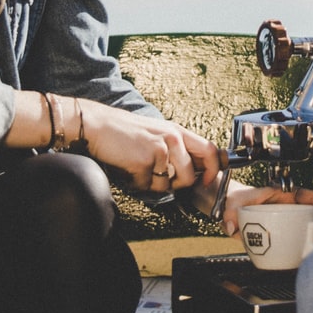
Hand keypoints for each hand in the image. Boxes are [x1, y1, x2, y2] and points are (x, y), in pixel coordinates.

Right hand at [80, 104, 220, 194]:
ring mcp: (159, 150)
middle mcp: (172, 138)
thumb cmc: (125, 132)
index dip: (214, 169)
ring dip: (153, 183)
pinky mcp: (144, 161)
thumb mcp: (158, 133)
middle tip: (161, 176)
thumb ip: (177, 148)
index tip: (207, 179)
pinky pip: (147, 186)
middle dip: (178, 184)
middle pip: (190, 176)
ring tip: (140, 167)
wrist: (98, 126)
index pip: (210, 151)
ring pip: (168, 185)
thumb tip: (196, 168)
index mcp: (178, 131)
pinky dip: (137, 183)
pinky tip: (129, 167)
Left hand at [218, 182, 312, 235]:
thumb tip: (232, 227)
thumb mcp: (233, 203)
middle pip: (308, 209)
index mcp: (278, 194)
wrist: (227, 205)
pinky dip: (302, 240)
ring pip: (303, 222)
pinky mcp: (278, 228)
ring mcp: (282, 217)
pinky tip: (306, 248)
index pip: (302, 193)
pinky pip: (294, 233)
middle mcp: (283, 205)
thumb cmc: (234, 198)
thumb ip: (231, 213)